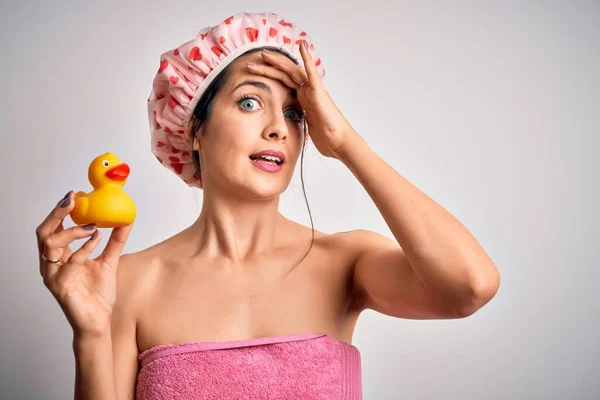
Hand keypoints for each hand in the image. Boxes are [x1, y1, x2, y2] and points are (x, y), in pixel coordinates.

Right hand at [35, 191, 132, 337]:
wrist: (99, 321)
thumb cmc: (98, 293)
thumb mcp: (110, 260)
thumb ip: (115, 240)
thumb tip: (126, 219)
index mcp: (59, 256)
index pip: (52, 228)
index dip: (60, 210)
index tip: (74, 194)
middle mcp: (51, 264)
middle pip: (43, 232)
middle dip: (57, 213)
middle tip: (73, 200)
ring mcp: (53, 275)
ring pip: (49, 245)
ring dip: (71, 230)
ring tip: (92, 225)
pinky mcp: (60, 286)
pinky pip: (69, 263)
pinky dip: (83, 249)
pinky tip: (96, 240)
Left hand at [246, 41, 355, 159]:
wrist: (338, 142)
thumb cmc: (326, 138)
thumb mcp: (304, 127)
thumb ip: (296, 121)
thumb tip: (285, 127)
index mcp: (302, 98)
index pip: (282, 82)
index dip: (268, 76)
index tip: (253, 72)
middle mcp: (307, 91)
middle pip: (284, 74)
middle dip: (267, 67)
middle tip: (250, 61)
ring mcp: (313, 90)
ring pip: (292, 71)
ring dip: (277, 62)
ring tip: (264, 54)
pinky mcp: (319, 92)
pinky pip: (312, 73)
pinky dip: (307, 59)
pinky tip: (302, 47)